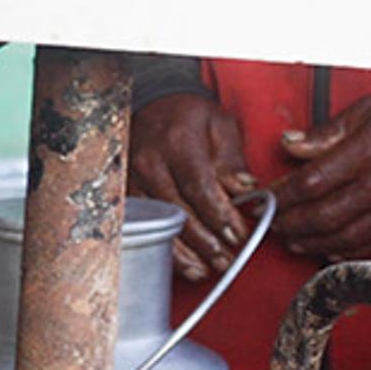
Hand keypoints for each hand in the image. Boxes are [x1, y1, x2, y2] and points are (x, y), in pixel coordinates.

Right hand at [129, 91, 257, 281]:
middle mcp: (151, 161)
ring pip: (157, 223)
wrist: (153, 99)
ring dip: (182, 252)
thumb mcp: (220, 125)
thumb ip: (232, 161)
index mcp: (179, 143)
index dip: (220, 216)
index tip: (238, 235)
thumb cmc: (190, 114)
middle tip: (226, 259)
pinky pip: (142, 224)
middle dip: (205, 241)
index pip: (200, 188)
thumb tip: (245, 192)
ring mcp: (133, 177)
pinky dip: (161, 245)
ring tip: (204, 270)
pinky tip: (179, 261)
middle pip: (178, 211)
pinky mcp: (125, 189)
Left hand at [273, 86, 370, 264]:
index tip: (266, 198)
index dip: (282, 195)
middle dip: (292, 224)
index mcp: (366, 153)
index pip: (311, 182)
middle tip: (273, 224)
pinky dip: (349, 253)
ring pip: (347, 237)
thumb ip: (326, 133)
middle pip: (324, 215)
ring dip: (314, 243)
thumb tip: (290, 145)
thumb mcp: (366, 110)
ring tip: (294, 241)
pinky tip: (330, 252)